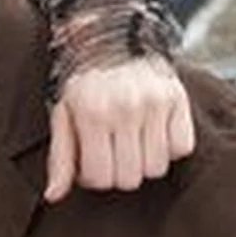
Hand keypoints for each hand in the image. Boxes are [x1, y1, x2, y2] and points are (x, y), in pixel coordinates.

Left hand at [44, 60, 196, 201]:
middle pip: (130, 178)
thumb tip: (53, 196)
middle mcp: (125, 109)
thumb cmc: (85, 84)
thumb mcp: (62, 115)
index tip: (93, 162)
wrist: (114, 39)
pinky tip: (154, 132)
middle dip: (118, 173)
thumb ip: (60, 158)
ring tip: (132, 142)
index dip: (94, 177)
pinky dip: (170, 147)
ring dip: (144, 162)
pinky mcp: (178, 100)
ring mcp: (154, 104)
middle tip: (112, 153)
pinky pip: (182, 149)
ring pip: (157, 168)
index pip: (100, 178)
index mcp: (92, 114)